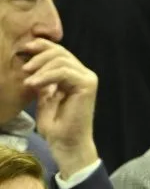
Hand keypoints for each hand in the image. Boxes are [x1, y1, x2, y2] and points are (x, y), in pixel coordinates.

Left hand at [21, 38, 99, 177]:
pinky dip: (46, 76)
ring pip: (61, 60)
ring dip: (41, 68)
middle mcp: (83, 75)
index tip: (23, 49)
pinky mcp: (87, 86)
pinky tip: (34, 84)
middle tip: (24, 69)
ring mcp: (87, 79)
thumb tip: (30, 60)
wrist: (66, 143)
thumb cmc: (55, 125)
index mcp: (74, 75)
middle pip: (60, 52)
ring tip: (28, 81)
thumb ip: (42, 77)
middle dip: (39, 57)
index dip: (41, 45)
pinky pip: (64, 71)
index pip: (58, 52)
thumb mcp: (43, 94)